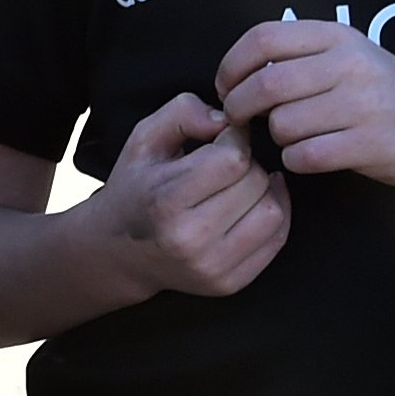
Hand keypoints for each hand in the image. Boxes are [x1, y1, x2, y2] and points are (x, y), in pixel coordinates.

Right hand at [89, 92, 289, 299]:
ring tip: (240, 185)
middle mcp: (189, 239)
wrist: (118, 252)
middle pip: (255, 184)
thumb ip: (182, 112)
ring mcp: (212, 267)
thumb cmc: (135, 188)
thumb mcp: (143, 139)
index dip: (234, 139)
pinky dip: (274, 214)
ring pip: (272, 212)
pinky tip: (253, 204)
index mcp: (165, 201)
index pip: (232, 159)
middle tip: (227, 165)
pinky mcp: (229, 283)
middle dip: (247, 165)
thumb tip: (227, 120)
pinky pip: (277, 239)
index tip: (223, 138)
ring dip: (263, 190)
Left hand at [216, 20, 394, 190]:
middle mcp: (351, 65)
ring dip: (275, 136)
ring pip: (282, 123)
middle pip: (265, 84)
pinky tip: (310, 155)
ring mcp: (363, 105)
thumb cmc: (385, 93)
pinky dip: (296, 160)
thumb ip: (299, 56)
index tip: (225, 87)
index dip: (231, 65)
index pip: (262, 38)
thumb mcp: (349, 56)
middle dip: (239, 107)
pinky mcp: (370, 144)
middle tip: (239, 119)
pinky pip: (304, 156)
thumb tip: (233, 75)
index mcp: (338, 37)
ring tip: (293, 136)